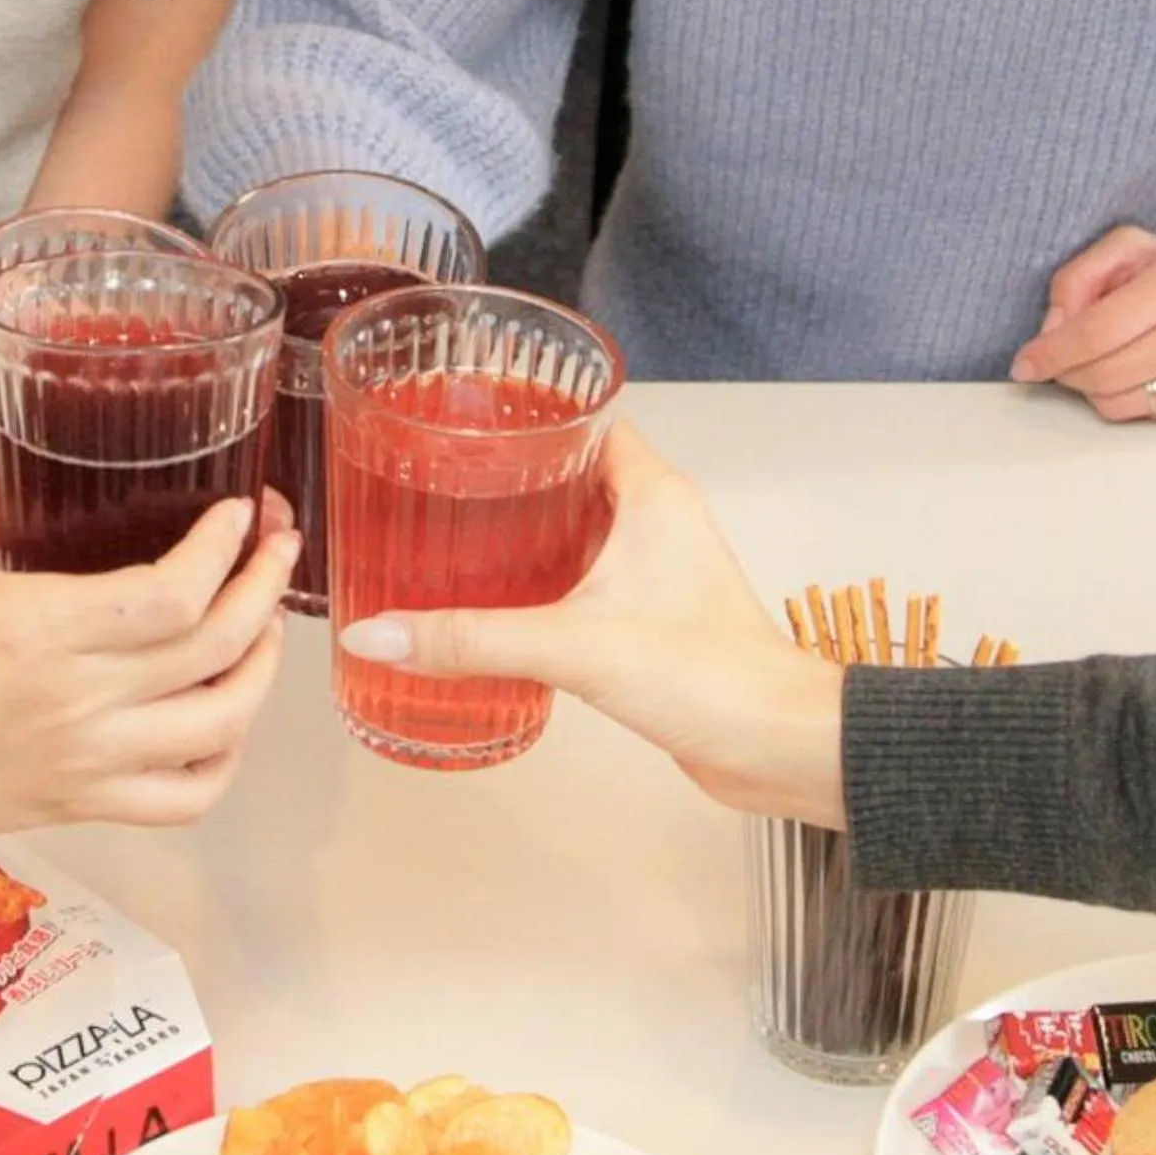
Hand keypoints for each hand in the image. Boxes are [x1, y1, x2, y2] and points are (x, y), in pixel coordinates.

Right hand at [0, 476, 298, 858]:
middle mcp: (81, 701)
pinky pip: (188, 797)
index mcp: (43, 629)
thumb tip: (25, 447)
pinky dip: (225, 760)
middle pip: (218, 647)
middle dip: (265, 587)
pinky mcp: (87, 802)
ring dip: (262, 671)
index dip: (226, 549)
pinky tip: (224, 721)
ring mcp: (90, 760)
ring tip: (264, 629)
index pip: (176, 591)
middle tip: (274, 548)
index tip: (239, 514)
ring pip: (221, 725)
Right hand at [334, 427, 846, 823]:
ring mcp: (658, 571)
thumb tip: (380, 634)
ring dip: (524, 532)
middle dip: (508, 475)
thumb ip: (471, 639)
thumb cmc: (715, 676)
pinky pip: (586, 583)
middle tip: (441, 478)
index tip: (468, 413)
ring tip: (452, 536)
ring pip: (579, 529)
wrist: (775, 744)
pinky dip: (542, 585)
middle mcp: (658, 522)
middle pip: (572, 471)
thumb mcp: (573, 646)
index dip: (528, 410)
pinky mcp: (651, 619)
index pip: (586, 419)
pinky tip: (498, 609)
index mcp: (652, 494)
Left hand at [1009, 226, 1155, 428]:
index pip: (1095, 331)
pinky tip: (1148, 376)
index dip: (1049, 353)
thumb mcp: (1132, 252)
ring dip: (1095, 390)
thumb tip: (1049, 333)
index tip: (1025, 364)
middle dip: (1068, 372)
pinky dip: (1130, 402)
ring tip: (1109, 362)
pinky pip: (1145, 420)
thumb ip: (1078, 278)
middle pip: (1102, 374)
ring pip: (1117, 404)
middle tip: (1064, 362)